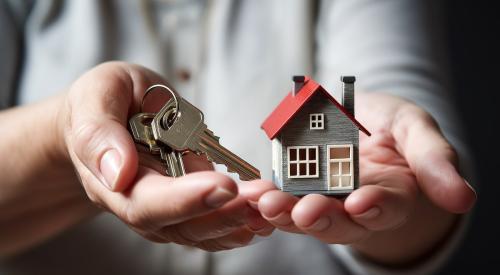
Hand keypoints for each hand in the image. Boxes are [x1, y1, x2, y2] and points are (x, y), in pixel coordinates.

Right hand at [57, 62, 272, 250]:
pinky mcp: (188, 200)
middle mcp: (139, 202)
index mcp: (111, 180)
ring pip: (201, 229)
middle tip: (261, 198)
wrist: (111, 113)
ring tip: (271, 205)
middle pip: (180, 226)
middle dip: (223, 215)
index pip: (146, 203)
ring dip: (239, 221)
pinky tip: (264, 212)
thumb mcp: (96, 95)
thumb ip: (98, 131)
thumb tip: (117, 173)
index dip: (185, 200)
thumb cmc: (103, 101)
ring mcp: (166, 206)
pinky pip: (212, 220)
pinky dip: (240, 220)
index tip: (222, 185)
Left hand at [247, 93, 475, 263]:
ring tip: (266, 202)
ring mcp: (322, 197)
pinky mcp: (295, 186)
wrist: (358, 113)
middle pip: (337, 221)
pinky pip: (280, 195)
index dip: (375, 208)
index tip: (362, 202)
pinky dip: (265, 195)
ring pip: (302, 214)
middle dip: (320, 217)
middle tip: (303, 211)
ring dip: (284, 211)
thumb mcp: (416, 129)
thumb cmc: (392, 124)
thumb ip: (435, 160)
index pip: (385, 209)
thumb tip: (464, 198)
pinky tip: (251, 191)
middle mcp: (353, 205)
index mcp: (390, 196)